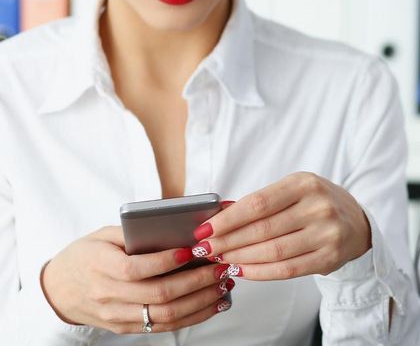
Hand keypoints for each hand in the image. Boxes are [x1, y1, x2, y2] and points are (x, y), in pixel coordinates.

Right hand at [41, 227, 231, 333]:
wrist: (59, 289)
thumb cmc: (87, 256)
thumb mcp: (103, 236)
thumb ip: (135, 232)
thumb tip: (178, 227)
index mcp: (100, 266)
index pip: (136, 269)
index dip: (167, 261)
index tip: (193, 250)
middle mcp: (108, 295)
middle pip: (159, 294)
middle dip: (197, 281)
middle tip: (220, 267)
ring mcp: (117, 315)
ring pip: (166, 314)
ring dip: (202, 301)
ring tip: (223, 285)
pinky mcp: (127, 327)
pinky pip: (165, 326)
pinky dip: (195, 316)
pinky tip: (214, 303)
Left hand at [189, 172, 371, 279]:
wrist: (356, 222)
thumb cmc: (315, 204)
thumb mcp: (292, 191)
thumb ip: (259, 203)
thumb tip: (217, 216)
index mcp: (305, 184)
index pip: (257, 204)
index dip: (226, 220)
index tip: (203, 230)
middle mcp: (319, 207)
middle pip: (262, 230)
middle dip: (227, 241)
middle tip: (205, 250)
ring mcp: (327, 234)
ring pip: (273, 252)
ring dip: (240, 258)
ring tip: (221, 259)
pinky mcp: (330, 258)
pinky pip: (287, 269)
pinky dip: (259, 272)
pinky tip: (242, 270)